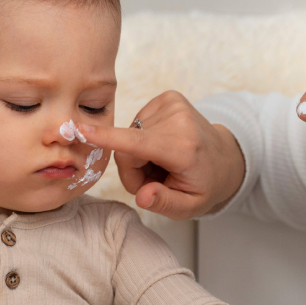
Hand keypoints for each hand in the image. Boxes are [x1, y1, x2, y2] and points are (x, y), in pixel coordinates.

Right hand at [80, 91, 244, 218]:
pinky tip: (162, 147)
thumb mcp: (190, 207)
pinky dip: (144, 140)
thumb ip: (165, 203)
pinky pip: (136, 124)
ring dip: (139, 156)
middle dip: (133, 171)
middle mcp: (179, 121)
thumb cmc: (204, 184)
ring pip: (129, 137)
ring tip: (163, 163)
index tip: (80, 129)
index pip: (138, 144)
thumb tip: (143, 196)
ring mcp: (173, 104)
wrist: (225, 157)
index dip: (107, 138)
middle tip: (155, 181)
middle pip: (127, 150)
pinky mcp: (167, 97)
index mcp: (184, 150)